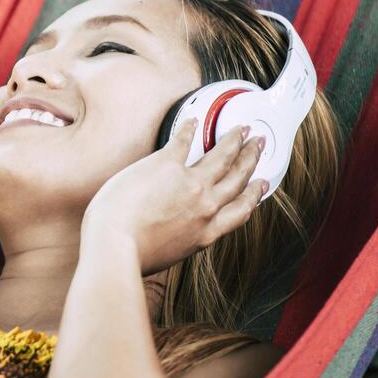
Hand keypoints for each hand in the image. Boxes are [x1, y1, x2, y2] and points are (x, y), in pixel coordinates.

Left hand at [82, 119, 267, 274]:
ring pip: (222, 156)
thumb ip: (180, 239)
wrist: (115, 245)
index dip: (254, 194)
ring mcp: (190, 183)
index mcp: (206, 233)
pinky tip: (193, 121)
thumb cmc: (133, 256)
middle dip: (251, 159)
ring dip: (234, 140)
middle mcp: (205, 207)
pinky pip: (184, 140)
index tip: (261, 183)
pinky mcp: (167, 164)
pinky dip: (190, 128)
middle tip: (258, 144)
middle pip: (237, 178)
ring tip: (242, 129)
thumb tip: (173, 231)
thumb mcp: (170, 255)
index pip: (240, 210)